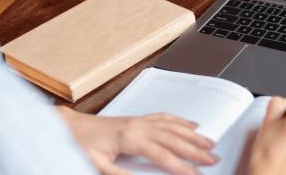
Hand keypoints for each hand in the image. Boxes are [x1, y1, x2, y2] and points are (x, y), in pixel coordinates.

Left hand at [57, 106, 217, 174]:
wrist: (72, 126)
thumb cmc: (82, 144)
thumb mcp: (96, 165)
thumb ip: (119, 174)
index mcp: (131, 138)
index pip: (163, 155)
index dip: (182, 167)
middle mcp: (139, 126)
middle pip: (174, 138)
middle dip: (195, 149)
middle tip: (213, 159)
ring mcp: (140, 120)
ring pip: (173, 126)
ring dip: (192, 135)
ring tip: (209, 143)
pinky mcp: (138, 119)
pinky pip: (164, 117)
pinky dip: (180, 121)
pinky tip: (190, 125)